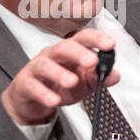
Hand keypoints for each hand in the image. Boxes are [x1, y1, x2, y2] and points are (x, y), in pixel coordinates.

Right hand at [0, 28, 118, 126]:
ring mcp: (37, 68)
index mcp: (70, 51)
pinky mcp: (25, 84)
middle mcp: (52, 56)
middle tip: (92, 61)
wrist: (34, 100)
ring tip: (72, 81)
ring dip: (59, 73)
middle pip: (64, 48)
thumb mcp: (86, 82)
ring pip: (45, 66)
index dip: (96, 39)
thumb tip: (114, 74)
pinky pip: (33, 87)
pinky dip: (43, 94)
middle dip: (78, 52)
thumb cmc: (60, 85)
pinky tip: (54, 99)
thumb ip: (100, 77)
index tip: (110, 44)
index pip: (83, 39)